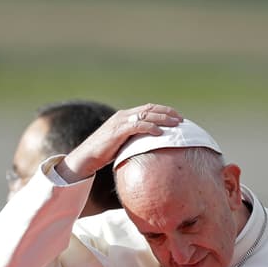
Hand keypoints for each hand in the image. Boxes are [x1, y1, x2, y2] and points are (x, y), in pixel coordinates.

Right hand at [55, 104, 182, 182]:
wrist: (86, 157)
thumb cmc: (102, 154)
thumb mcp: (121, 145)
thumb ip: (133, 142)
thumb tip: (149, 150)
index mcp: (124, 117)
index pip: (147, 108)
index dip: (163, 111)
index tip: (176, 117)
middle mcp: (123, 116)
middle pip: (150, 108)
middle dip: (167, 112)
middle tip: (181, 119)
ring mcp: (120, 122)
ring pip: (146, 115)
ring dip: (163, 119)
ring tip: (176, 124)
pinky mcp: (117, 131)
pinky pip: (137, 126)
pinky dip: (150, 128)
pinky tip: (160, 133)